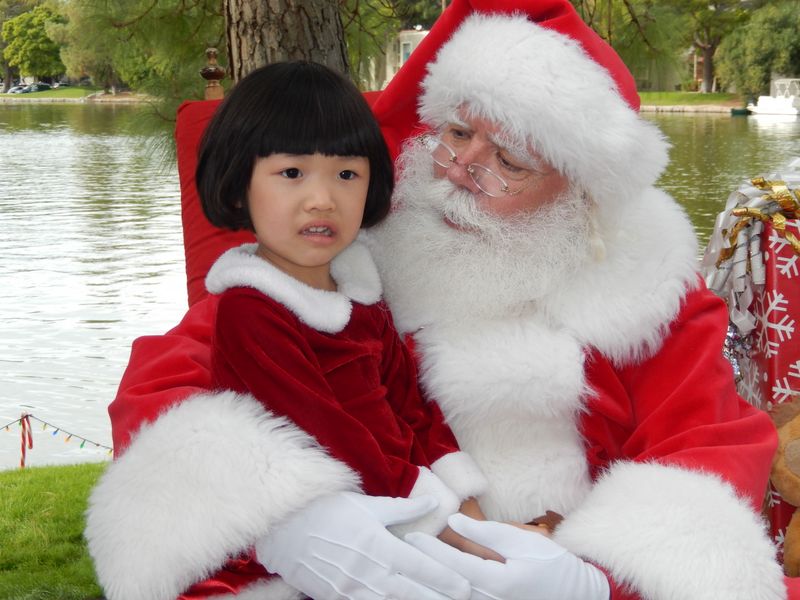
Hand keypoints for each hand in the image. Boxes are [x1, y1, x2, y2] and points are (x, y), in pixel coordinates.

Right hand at [256, 492, 470, 599]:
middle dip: (437, 598)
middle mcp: (368, 572)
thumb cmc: (326, 510)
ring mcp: (351, 589)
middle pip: (411, 592)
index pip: (420, 566)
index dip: (444, 578)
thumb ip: (402, 509)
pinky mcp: (336, 599)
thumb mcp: (367, 505)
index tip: (466, 587)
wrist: (282, 528)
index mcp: (378, 545)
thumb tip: (433, 503)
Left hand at [407, 514, 609, 599]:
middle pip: (445, 584)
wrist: (577, 594)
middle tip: (396, 553)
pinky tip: (425, 585)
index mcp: (496, 582)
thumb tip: (453, 520)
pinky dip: (441, 592)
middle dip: (420, 570)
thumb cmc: (551, 564)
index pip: (454, 563)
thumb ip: (485, 532)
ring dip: (425, 586)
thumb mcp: (521, 542)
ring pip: (449, 597)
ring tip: (401, 571)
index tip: (411, 538)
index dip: (430, 550)